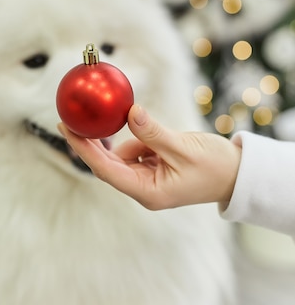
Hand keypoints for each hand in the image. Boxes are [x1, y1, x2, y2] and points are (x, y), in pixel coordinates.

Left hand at [58, 104, 240, 210]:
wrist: (238, 175)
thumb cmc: (216, 167)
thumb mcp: (183, 147)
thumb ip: (153, 132)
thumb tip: (129, 112)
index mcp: (148, 192)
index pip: (106, 171)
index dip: (84, 150)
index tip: (66, 129)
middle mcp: (144, 189)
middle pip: (107, 165)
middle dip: (92, 142)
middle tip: (73, 118)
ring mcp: (149, 180)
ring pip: (123, 156)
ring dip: (128, 139)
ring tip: (150, 130)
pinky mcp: (154, 170)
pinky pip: (137, 151)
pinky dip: (139, 138)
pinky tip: (152, 132)